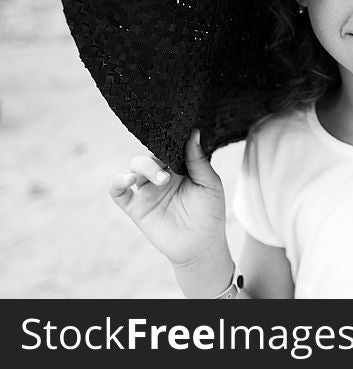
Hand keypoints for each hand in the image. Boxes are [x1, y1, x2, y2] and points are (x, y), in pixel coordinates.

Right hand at [108, 129, 229, 269]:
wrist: (201, 245)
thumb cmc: (209, 213)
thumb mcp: (210, 184)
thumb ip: (198, 160)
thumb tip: (193, 132)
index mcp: (181, 167)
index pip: (169, 147)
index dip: (170, 140)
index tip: (174, 135)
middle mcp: (162, 175)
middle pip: (150, 155)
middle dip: (157, 159)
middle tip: (170, 173)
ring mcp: (148, 191)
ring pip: (135, 168)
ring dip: (144, 168)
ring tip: (161, 180)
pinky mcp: (136, 207)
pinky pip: (117, 192)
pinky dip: (117, 182)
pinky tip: (126, 180)